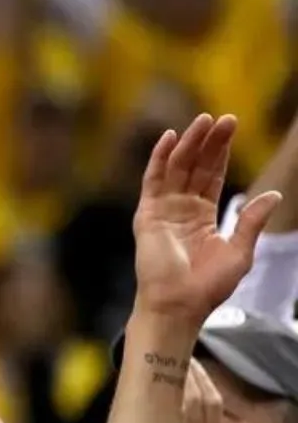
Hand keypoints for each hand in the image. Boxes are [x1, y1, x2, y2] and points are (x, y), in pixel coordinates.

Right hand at [133, 113, 281, 321]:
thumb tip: (274, 195)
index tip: (231, 127)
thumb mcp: (240, 251)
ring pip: (177, 168)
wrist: (179, 305)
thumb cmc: (207, 286)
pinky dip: (159, 158)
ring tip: (204, 121)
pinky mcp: (148, 214)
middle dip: (209, 142)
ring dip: (189, 143)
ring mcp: (163, 210)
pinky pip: (153, 181)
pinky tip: (170, 138)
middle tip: (224, 118)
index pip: (212, 176)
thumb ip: (252, 221)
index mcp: (202, 217)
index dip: (221, 152)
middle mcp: (181, 209)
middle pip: (196, 167)